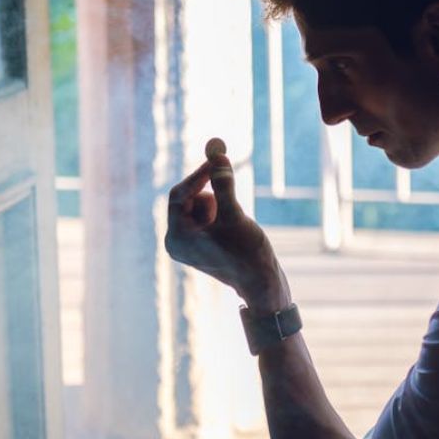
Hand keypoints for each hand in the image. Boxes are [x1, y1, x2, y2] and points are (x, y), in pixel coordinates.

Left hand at [165, 138, 289, 309]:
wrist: (262, 284)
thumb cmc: (247, 254)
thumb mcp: (235, 215)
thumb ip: (224, 185)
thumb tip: (218, 154)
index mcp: (177, 237)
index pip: (179, 195)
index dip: (198, 174)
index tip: (216, 159)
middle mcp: (176, 242)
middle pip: (187, 199)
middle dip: (210, 192)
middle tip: (225, 172)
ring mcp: (187, 244)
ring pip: (199, 206)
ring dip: (218, 204)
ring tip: (234, 222)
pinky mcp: (200, 244)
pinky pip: (205, 217)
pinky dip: (220, 214)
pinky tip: (233, 230)